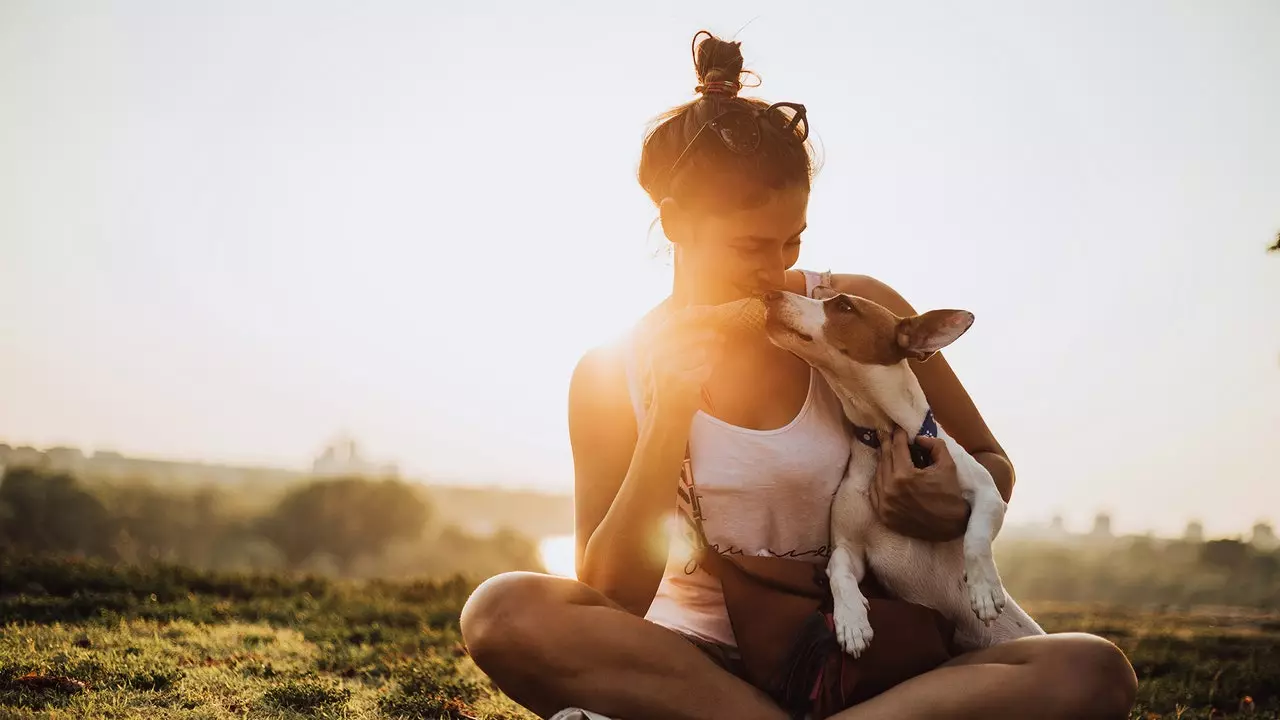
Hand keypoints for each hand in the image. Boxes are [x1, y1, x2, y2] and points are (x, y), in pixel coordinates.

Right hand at [643, 305, 726, 421]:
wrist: (666, 416)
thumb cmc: (674, 381)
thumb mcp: (670, 356)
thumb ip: (680, 335)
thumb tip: (698, 309)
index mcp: (653, 344)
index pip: (676, 320)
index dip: (696, 313)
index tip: (713, 311)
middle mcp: (656, 354)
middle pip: (692, 336)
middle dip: (710, 335)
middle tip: (722, 337)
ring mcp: (666, 369)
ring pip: (702, 353)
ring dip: (710, 358)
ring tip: (705, 365)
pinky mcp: (679, 383)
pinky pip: (705, 370)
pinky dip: (707, 373)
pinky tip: (699, 380)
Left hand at [870, 429, 970, 541]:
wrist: (951, 527)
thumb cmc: (950, 495)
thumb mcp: (947, 465)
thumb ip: (934, 445)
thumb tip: (918, 438)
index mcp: (904, 475)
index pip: (897, 449)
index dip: (898, 436)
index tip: (897, 428)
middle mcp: (889, 489)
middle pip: (884, 459)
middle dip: (887, 444)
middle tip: (885, 433)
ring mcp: (884, 504)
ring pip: (877, 475)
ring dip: (882, 461)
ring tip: (886, 451)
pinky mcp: (883, 515)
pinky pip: (874, 492)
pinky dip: (878, 480)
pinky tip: (883, 473)